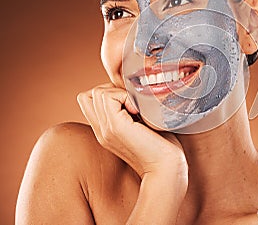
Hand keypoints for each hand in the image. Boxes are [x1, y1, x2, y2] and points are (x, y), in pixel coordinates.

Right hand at [77, 83, 187, 223]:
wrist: (167, 169)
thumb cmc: (163, 146)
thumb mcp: (142, 124)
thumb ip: (131, 110)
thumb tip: (133, 89)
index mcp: (106, 130)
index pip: (89, 100)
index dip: (109, 92)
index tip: (130, 101)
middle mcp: (102, 130)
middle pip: (90, 94)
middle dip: (113, 90)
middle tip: (133, 103)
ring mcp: (106, 129)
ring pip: (98, 92)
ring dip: (119, 92)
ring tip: (136, 107)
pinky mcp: (115, 127)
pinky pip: (107, 96)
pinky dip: (124, 95)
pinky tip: (138, 110)